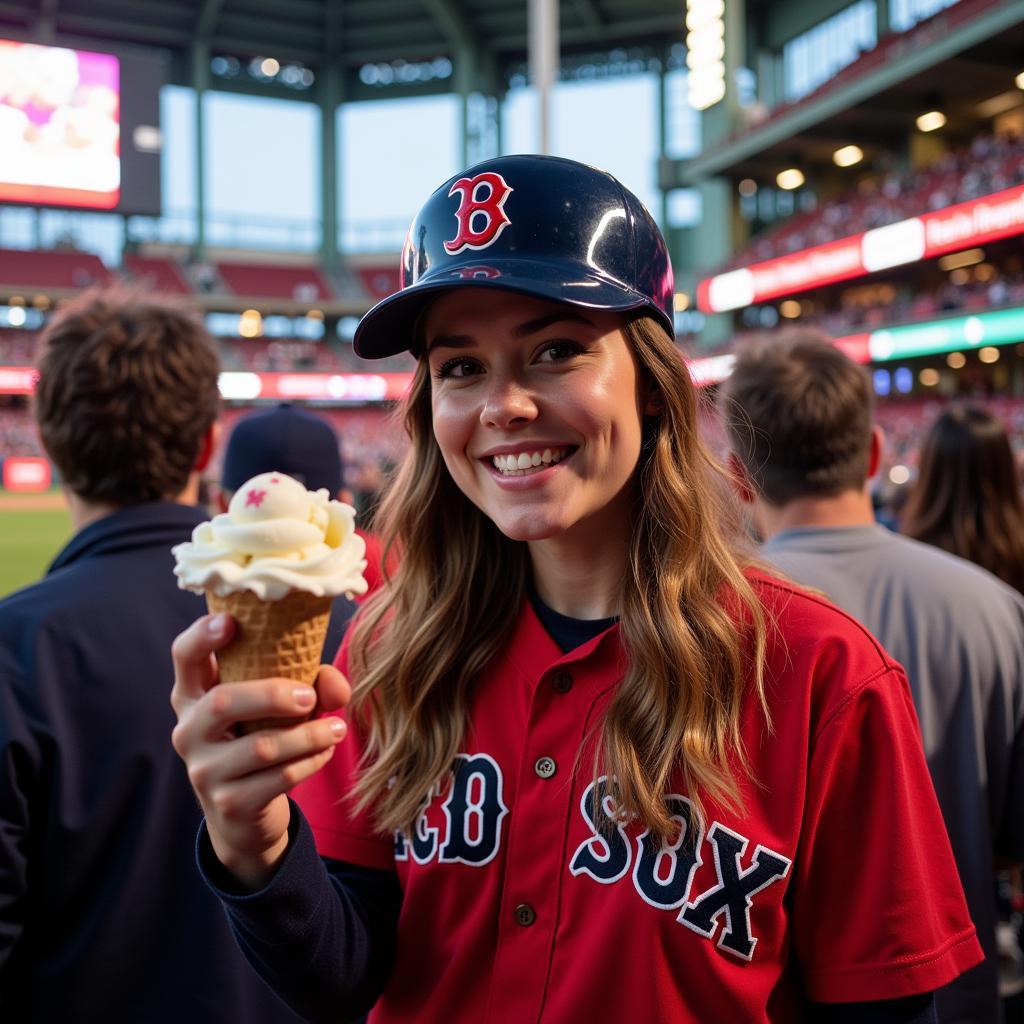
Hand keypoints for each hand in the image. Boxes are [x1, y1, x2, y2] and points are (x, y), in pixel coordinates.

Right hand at [170, 612, 350, 888]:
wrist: (242, 812)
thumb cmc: (261, 737)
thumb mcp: (277, 707)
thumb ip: (309, 684)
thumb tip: (335, 686)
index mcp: (192, 695)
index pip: (184, 657)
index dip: (201, 635)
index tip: (231, 621)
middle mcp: (188, 730)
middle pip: (222, 701)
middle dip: (273, 694)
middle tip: (310, 697)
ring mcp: (204, 770)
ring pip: (261, 746)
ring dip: (309, 735)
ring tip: (337, 729)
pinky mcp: (229, 802)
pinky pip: (279, 777)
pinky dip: (311, 761)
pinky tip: (325, 752)